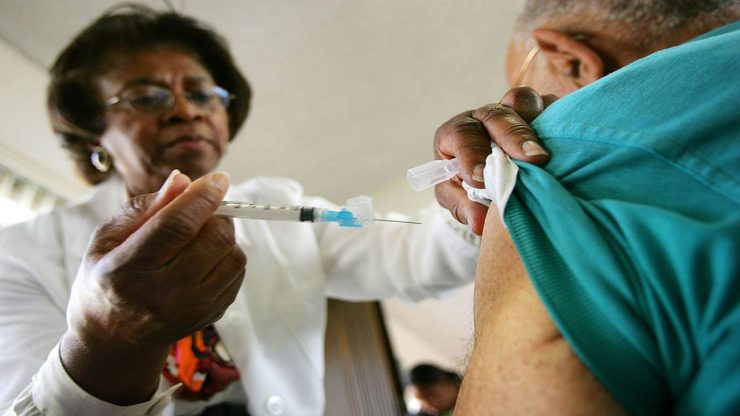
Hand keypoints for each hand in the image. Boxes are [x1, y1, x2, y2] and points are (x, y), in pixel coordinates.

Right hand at [61, 170, 246, 403]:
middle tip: (202, 211)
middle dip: (216, 215)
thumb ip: (145, 208)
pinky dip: (228, 257)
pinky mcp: (211, 315)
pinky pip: (238, 273)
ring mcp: (191, 309)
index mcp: (129, 269)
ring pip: (233, 256)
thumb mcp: (107, 239)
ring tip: (200, 237)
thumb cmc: (107, 278)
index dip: (203, 197)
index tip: (218, 179)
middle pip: (214, 239)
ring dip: (224, 236)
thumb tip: (183, 180)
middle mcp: (163, 294)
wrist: (113, 339)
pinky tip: (205, 258)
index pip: (177, 226)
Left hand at [433, 87, 557, 234]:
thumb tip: (480, 222)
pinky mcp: (543, 112)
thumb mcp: (461, 199)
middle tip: (533, 160)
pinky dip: (559, 118)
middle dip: (514, 137)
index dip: (470, 152)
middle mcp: (485, 117)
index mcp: (458, 133)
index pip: (461, 133)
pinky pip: (552, 105)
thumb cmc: (470, 188)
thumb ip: (467, 207)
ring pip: (524, 102)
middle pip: (497, 115)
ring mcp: (515, 112)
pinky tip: (569, 140)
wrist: (492, 182)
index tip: (479, 177)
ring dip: (537, 123)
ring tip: (548, 152)